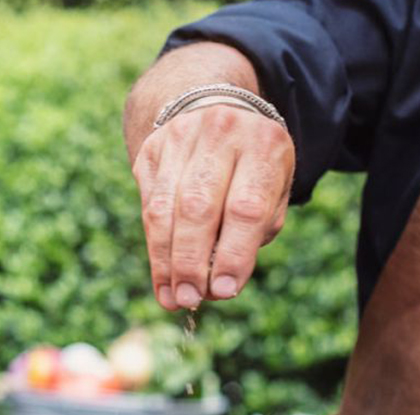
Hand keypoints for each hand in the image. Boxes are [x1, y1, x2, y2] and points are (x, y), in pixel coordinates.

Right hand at [131, 105, 294, 309]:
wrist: (213, 109)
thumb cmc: (250, 169)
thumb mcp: (271, 191)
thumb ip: (254, 234)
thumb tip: (220, 285)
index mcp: (264, 144)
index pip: (245, 208)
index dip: (233, 254)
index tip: (225, 292)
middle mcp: (221, 133)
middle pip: (198, 208)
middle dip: (192, 262)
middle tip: (190, 299)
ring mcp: (180, 138)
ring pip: (165, 210)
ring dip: (167, 262)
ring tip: (173, 298)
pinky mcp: (150, 151)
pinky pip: (148, 207)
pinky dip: (154, 249)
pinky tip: (162, 279)